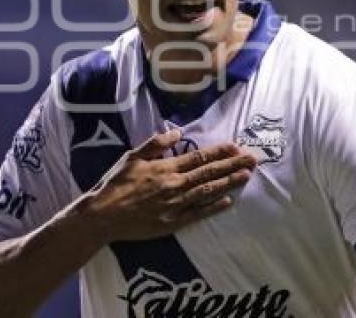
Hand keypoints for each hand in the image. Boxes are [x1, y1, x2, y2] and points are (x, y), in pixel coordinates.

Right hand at [81, 129, 256, 242]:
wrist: (103, 215)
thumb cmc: (115, 183)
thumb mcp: (132, 156)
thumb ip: (156, 144)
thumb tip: (177, 132)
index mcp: (166, 168)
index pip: (199, 157)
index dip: (220, 152)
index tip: (236, 147)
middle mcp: (175, 185)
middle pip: (209, 173)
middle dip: (233, 165)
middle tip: (253, 159)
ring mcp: (175, 205)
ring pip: (208, 191)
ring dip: (229, 183)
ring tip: (246, 176)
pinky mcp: (172, 222)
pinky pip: (198, 214)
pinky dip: (214, 207)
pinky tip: (228, 201)